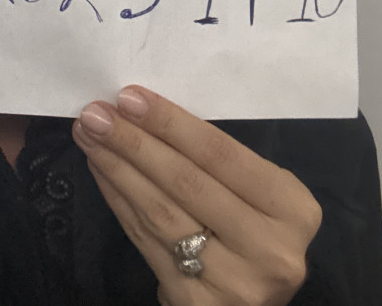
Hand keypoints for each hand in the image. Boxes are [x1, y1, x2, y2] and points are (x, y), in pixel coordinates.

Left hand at [72, 86, 321, 305]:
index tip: (128, 97)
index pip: (221, 154)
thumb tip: (145, 111)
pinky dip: (119, 200)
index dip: (170, 123)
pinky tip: (102, 172)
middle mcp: (271, 249)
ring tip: (89, 136)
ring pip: (161, 212)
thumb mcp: (256, 195)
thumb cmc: (252, 231)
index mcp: (292, 209)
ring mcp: (235, 282)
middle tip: (95, 113)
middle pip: (186, 182)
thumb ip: (217, 162)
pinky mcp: (196, 303)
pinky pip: (146, 240)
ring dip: (117, 168)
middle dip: (134, 142)